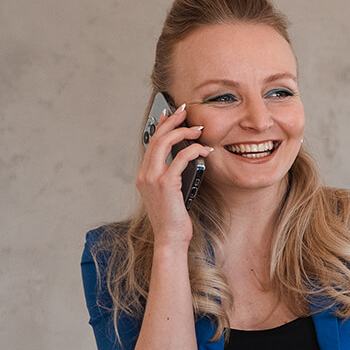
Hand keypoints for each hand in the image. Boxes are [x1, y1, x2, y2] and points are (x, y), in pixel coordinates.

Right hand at [135, 102, 210, 247]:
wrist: (170, 238)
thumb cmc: (174, 220)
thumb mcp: (171, 194)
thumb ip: (173, 176)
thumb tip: (187, 158)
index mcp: (144, 176)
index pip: (150, 144)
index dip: (160, 126)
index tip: (169, 114)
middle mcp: (145, 175)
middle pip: (156, 138)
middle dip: (171, 121)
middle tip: (184, 111)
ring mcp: (153, 179)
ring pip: (165, 144)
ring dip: (183, 132)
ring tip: (198, 129)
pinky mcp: (166, 184)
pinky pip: (181, 158)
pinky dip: (194, 151)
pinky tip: (204, 150)